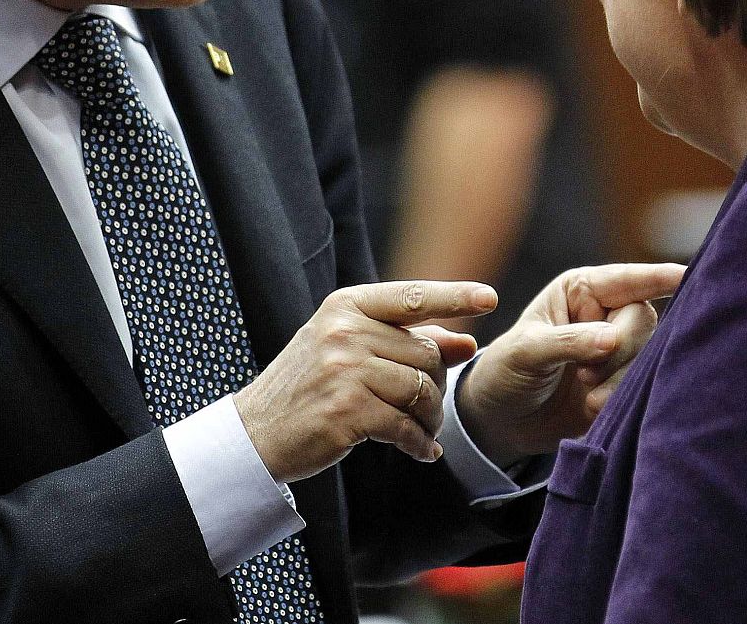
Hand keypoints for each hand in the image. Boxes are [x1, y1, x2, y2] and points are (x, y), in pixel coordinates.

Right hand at [234, 280, 495, 481]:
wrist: (256, 432)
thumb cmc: (310, 387)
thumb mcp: (350, 350)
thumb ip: (407, 342)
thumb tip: (468, 342)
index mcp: (346, 306)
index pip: (411, 296)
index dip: (454, 295)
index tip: (490, 296)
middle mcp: (345, 331)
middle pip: (427, 353)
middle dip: (437, 386)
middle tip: (429, 410)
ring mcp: (344, 370)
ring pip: (421, 390)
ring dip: (431, 418)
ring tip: (423, 431)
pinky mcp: (346, 411)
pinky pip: (406, 426)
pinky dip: (419, 443)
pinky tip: (421, 451)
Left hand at [456, 263, 684, 465]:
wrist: (503, 422)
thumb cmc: (505, 372)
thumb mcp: (525, 351)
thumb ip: (568, 341)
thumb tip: (611, 339)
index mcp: (582, 290)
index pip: (628, 279)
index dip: (659, 277)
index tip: (687, 274)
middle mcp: (607, 314)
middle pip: (643, 318)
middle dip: (619, 348)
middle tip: (584, 373)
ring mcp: (620, 350)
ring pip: (649, 355)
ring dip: (618, 378)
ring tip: (584, 391)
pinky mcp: (626, 383)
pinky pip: (644, 385)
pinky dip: (621, 398)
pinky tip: (592, 406)